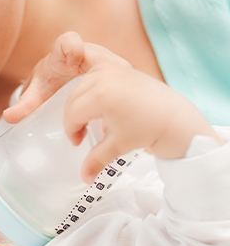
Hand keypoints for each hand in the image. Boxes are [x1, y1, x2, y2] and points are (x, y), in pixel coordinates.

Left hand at [3, 31, 129, 123]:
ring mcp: (105, 64)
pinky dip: (119, 94)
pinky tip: (117, 111)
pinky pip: (122, 80)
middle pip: (99, 56)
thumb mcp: (37, 93)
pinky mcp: (117, 75)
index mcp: (64, 53)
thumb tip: (8, 117)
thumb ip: (25, 104)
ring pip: (114, 68)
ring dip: (111, 83)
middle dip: (99, 70)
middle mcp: (87, 54)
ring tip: (106, 103)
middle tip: (96, 87)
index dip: (72, 48)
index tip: (72, 63)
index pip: (69, 41)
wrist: (63, 84)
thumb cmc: (48, 84)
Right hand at [63, 64, 223, 182]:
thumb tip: (83, 178)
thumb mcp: (117, 146)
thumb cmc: (148, 130)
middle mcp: (104, 77)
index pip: (72, 114)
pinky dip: (89, 88)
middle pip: (72, 100)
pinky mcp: (118, 66)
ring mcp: (111, 69)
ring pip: (80, 87)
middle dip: (73, 119)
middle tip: (82, 134)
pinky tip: (97, 102)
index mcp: (101, 96)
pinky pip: (92, 75)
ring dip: (79, 104)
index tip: (78, 142)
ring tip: (90, 120)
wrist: (174, 117)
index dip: (71, 131)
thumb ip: (95, 161)